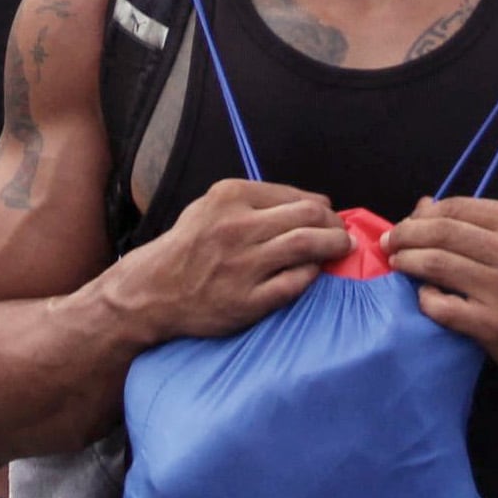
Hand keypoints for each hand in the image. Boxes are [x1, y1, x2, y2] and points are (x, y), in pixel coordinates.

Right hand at [106, 177, 347, 341]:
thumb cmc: (189, 246)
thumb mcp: (211, 206)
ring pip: (307, 246)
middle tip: (342, 233)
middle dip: (334, 224)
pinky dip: (311, 275)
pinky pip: (295, 283)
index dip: (321, 207)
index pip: (295, 196)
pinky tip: (312, 273)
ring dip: (334, 246)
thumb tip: (314, 203)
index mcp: (230, 197)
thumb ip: (257, 200)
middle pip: (308, 217)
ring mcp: (243, 265)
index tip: (329, 215)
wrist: (154, 291)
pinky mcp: (246, 300)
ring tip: (341, 249)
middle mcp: (237, 227)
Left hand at [388, 196, 497, 373]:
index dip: (421, 215)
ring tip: (398, 264)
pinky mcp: (495, 324)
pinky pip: (444, 308)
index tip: (405, 224)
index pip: (456, 207)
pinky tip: (425, 298)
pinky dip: (426, 300)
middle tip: (390, 244)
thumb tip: (423, 205)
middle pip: (442, 232)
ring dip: (408, 262)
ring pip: (438, 265)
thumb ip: (477, 220)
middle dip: (406, 235)